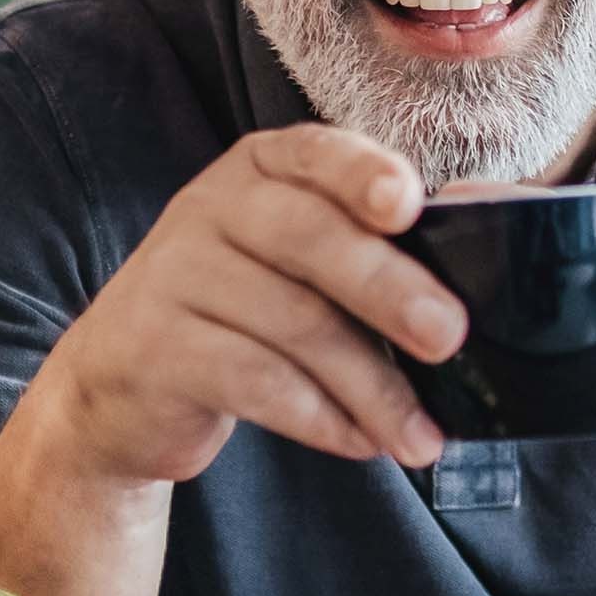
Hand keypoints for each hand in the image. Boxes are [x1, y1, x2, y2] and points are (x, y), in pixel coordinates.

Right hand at [36, 124, 463, 484]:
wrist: (120, 383)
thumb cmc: (242, 315)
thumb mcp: (296, 265)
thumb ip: (368, 249)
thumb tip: (475, 257)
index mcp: (259, 169)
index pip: (315, 153)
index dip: (362, 174)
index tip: (408, 206)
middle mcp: (210, 206)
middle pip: (309, 238)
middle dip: (388, 289)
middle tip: (449, 338)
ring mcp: (172, 273)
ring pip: (292, 323)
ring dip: (371, 387)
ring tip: (420, 436)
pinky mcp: (153, 347)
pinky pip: (253, 380)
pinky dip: (320, 417)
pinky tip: (360, 441)